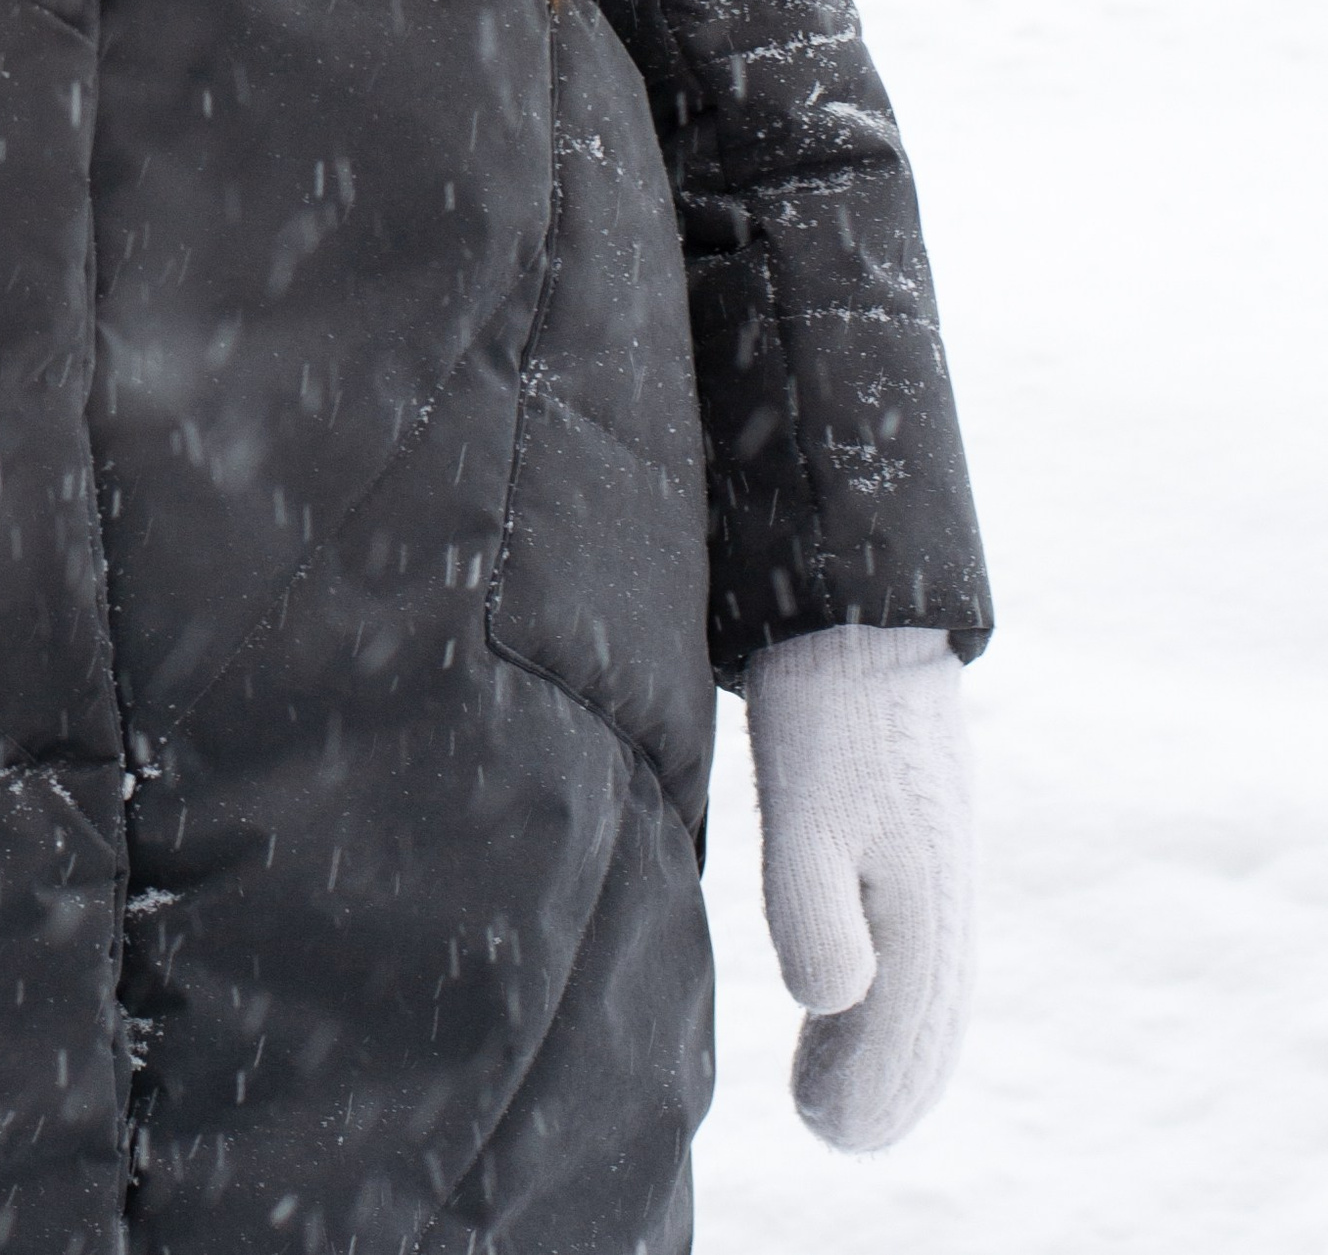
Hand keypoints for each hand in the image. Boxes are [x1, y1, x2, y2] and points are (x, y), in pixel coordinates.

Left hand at [743, 621, 973, 1149]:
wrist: (860, 623)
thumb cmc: (826, 722)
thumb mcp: (805, 816)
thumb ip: (815, 915)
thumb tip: (833, 1005)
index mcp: (928, 910)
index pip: (910, 1035)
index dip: (869, 1092)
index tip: (824, 1128)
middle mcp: (949, 901)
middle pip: (931, 1024)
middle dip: (887, 1086)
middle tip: (830, 1130)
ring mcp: (943, 871)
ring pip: (934, 991)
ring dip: (896, 1050)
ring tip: (846, 1101)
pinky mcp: (923, 845)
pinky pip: (928, 952)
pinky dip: (907, 1000)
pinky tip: (872, 1012)